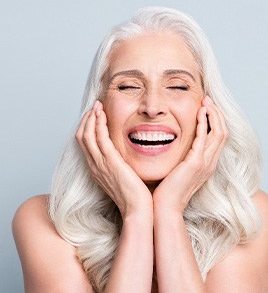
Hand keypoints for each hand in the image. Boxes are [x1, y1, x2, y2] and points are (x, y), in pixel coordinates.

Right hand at [76, 101, 151, 218]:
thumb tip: (124, 157)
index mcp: (97, 169)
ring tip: (97, 105)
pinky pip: (99, 138)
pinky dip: (98, 124)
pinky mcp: (110, 162)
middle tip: (95, 107)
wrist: (137, 210)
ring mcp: (100, 164)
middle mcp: (95, 165)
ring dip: (91, 118)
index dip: (88, 128)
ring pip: (87, 135)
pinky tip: (102, 114)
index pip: (86, 144)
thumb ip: (119, 166)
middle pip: (82, 137)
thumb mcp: (122, 178)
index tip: (95, 116)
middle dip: (87, 119)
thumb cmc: (134, 196)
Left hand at [153, 96, 227, 213]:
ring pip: (218, 133)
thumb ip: (183, 158)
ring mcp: (205, 163)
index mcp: (207, 164)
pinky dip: (204, 123)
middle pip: (222, 132)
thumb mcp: (179, 171)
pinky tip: (199, 112)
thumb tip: (177, 146)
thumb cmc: (168, 190)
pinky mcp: (196, 163)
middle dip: (217, 114)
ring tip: (206, 102)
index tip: (206, 108)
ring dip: (213, 115)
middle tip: (208, 100)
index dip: (215, 121)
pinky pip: (204, 138)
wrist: (165, 207)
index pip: (218, 138)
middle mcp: (210, 163)